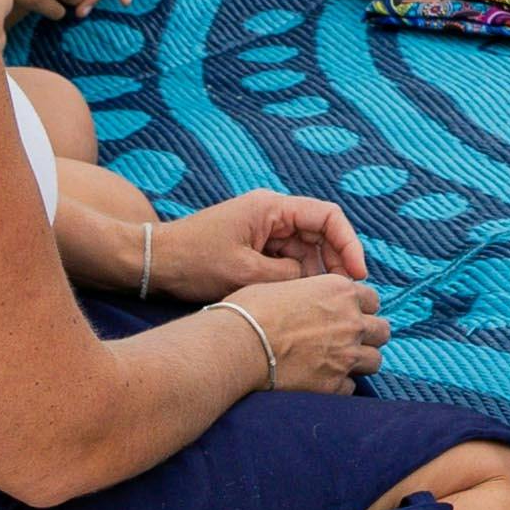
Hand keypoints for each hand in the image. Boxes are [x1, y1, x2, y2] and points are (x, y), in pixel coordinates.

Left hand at [163, 192, 368, 296]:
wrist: (151, 263)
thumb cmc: (192, 262)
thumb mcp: (245, 274)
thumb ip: (287, 277)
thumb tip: (316, 284)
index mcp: (271, 207)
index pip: (327, 216)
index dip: (349, 244)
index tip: (357, 275)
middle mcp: (271, 213)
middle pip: (320, 234)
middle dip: (335, 263)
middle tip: (343, 296)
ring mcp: (263, 229)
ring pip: (306, 250)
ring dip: (316, 274)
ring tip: (322, 303)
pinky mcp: (254, 246)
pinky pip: (287, 260)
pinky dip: (297, 278)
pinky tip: (301, 300)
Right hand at [224, 274, 390, 393]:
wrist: (238, 344)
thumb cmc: (251, 310)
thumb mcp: (284, 286)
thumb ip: (312, 294)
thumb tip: (312, 303)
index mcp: (340, 291)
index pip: (371, 299)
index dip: (359, 308)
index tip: (346, 315)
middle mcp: (351, 321)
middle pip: (381, 330)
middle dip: (368, 335)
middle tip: (348, 340)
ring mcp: (346, 354)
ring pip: (375, 360)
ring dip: (360, 360)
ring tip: (339, 362)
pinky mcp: (334, 384)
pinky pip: (351, 387)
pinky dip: (340, 384)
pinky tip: (322, 380)